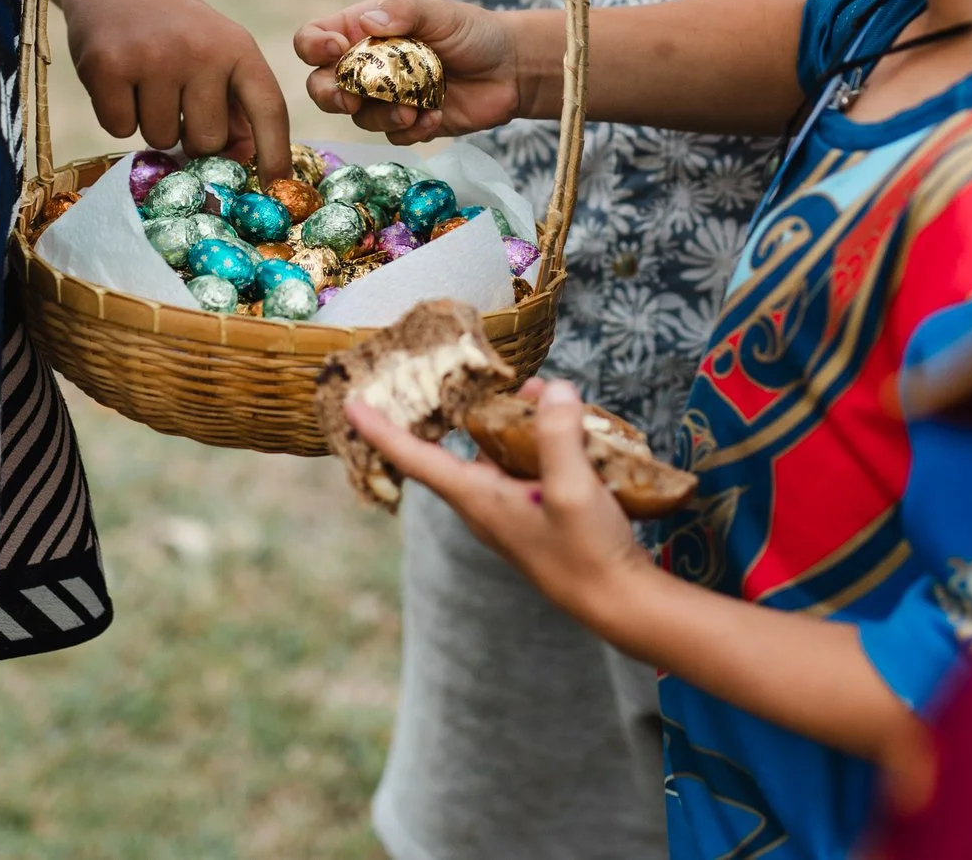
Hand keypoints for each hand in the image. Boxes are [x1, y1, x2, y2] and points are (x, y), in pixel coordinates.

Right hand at [62, 0, 292, 176]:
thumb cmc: (175, 30)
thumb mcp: (218, 52)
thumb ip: (237, 106)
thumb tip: (248, 164)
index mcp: (237, 47)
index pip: (268, 109)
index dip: (275, 152)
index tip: (274, 187)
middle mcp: (200, 51)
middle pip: (207, 141)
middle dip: (193, 136)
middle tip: (179, 101)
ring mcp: (151, 58)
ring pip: (161, 139)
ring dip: (153, 124)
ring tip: (147, 82)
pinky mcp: (106, 66)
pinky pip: (120, 130)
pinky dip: (118, 116)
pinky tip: (120, 81)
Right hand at [295, 0, 543, 143]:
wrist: (512, 69)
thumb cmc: (473, 32)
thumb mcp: (440, 13)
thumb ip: (404, 12)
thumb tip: (368, 21)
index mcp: (363, 31)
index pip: (313, 39)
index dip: (313, 47)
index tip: (335, 49)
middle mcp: (366, 66)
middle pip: (321, 86)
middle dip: (330, 95)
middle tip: (351, 99)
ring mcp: (385, 97)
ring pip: (357, 116)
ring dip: (381, 115)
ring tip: (413, 109)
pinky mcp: (407, 123)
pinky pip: (391, 136)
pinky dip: (410, 130)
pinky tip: (436, 115)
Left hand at [346, 379, 652, 624]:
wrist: (621, 601)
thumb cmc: (587, 552)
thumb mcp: (573, 487)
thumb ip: (558, 434)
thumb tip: (553, 389)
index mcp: (478, 499)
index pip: (417, 459)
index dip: (382, 431)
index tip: (351, 405)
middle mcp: (485, 504)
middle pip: (457, 448)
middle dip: (459, 408)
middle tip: (459, 371)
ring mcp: (511, 510)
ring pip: (498, 451)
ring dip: (514, 420)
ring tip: (545, 393)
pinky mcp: (538, 512)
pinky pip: (525, 464)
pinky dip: (538, 439)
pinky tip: (570, 424)